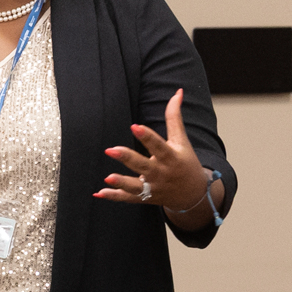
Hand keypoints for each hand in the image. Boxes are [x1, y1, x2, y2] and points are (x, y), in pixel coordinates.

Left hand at [97, 89, 211, 216]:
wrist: (193, 195)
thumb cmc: (185, 162)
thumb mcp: (182, 140)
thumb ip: (174, 117)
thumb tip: (177, 92)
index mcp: (171, 157)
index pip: (158, 146)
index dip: (147, 136)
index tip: (134, 126)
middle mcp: (161, 173)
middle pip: (143, 166)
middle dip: (128, 158)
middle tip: (111, 149)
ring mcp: (153, 188)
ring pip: (136, 187)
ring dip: (121, 183)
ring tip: (107, 178)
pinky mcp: (146, 198)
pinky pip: (128, 198)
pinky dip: (114, 196)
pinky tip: (99, 193)